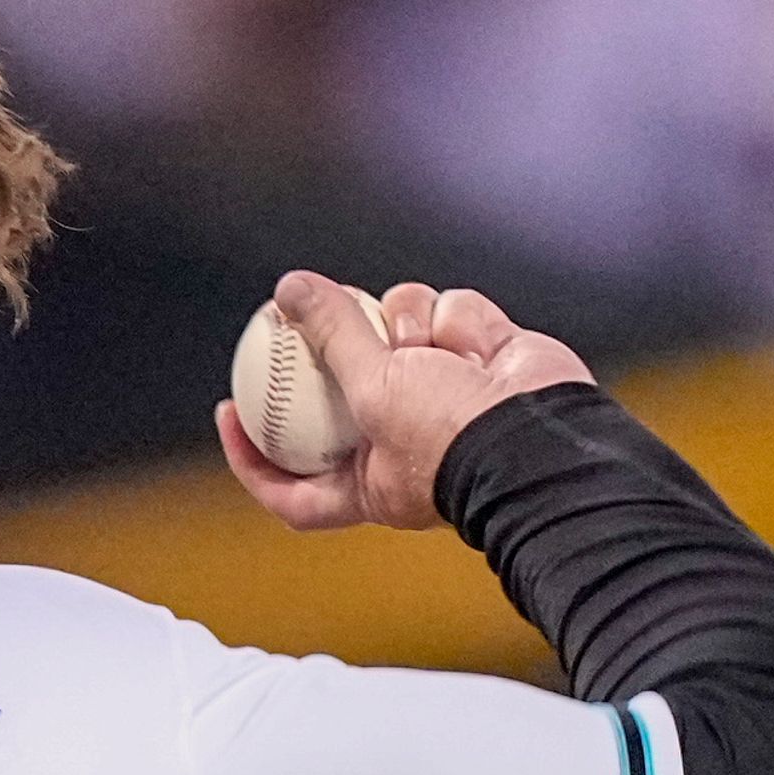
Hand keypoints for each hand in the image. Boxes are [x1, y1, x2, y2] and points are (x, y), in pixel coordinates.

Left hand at [214, 274, 594, 532]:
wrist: (547, 435)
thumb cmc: (455, 437)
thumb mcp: (374, 389)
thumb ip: (331, 336)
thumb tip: (287, 290)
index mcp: (366, 481)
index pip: (292, 485)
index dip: (251, 456)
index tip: (226, 411)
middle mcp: (401, 439)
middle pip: (343, 381)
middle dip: (331, 346)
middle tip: (294, 312)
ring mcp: (444, 392)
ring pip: (396, 325)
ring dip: (404, 323)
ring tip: (422, 344)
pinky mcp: (482, 351)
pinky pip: (448, 312)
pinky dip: (457, 320)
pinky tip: (478, 342)